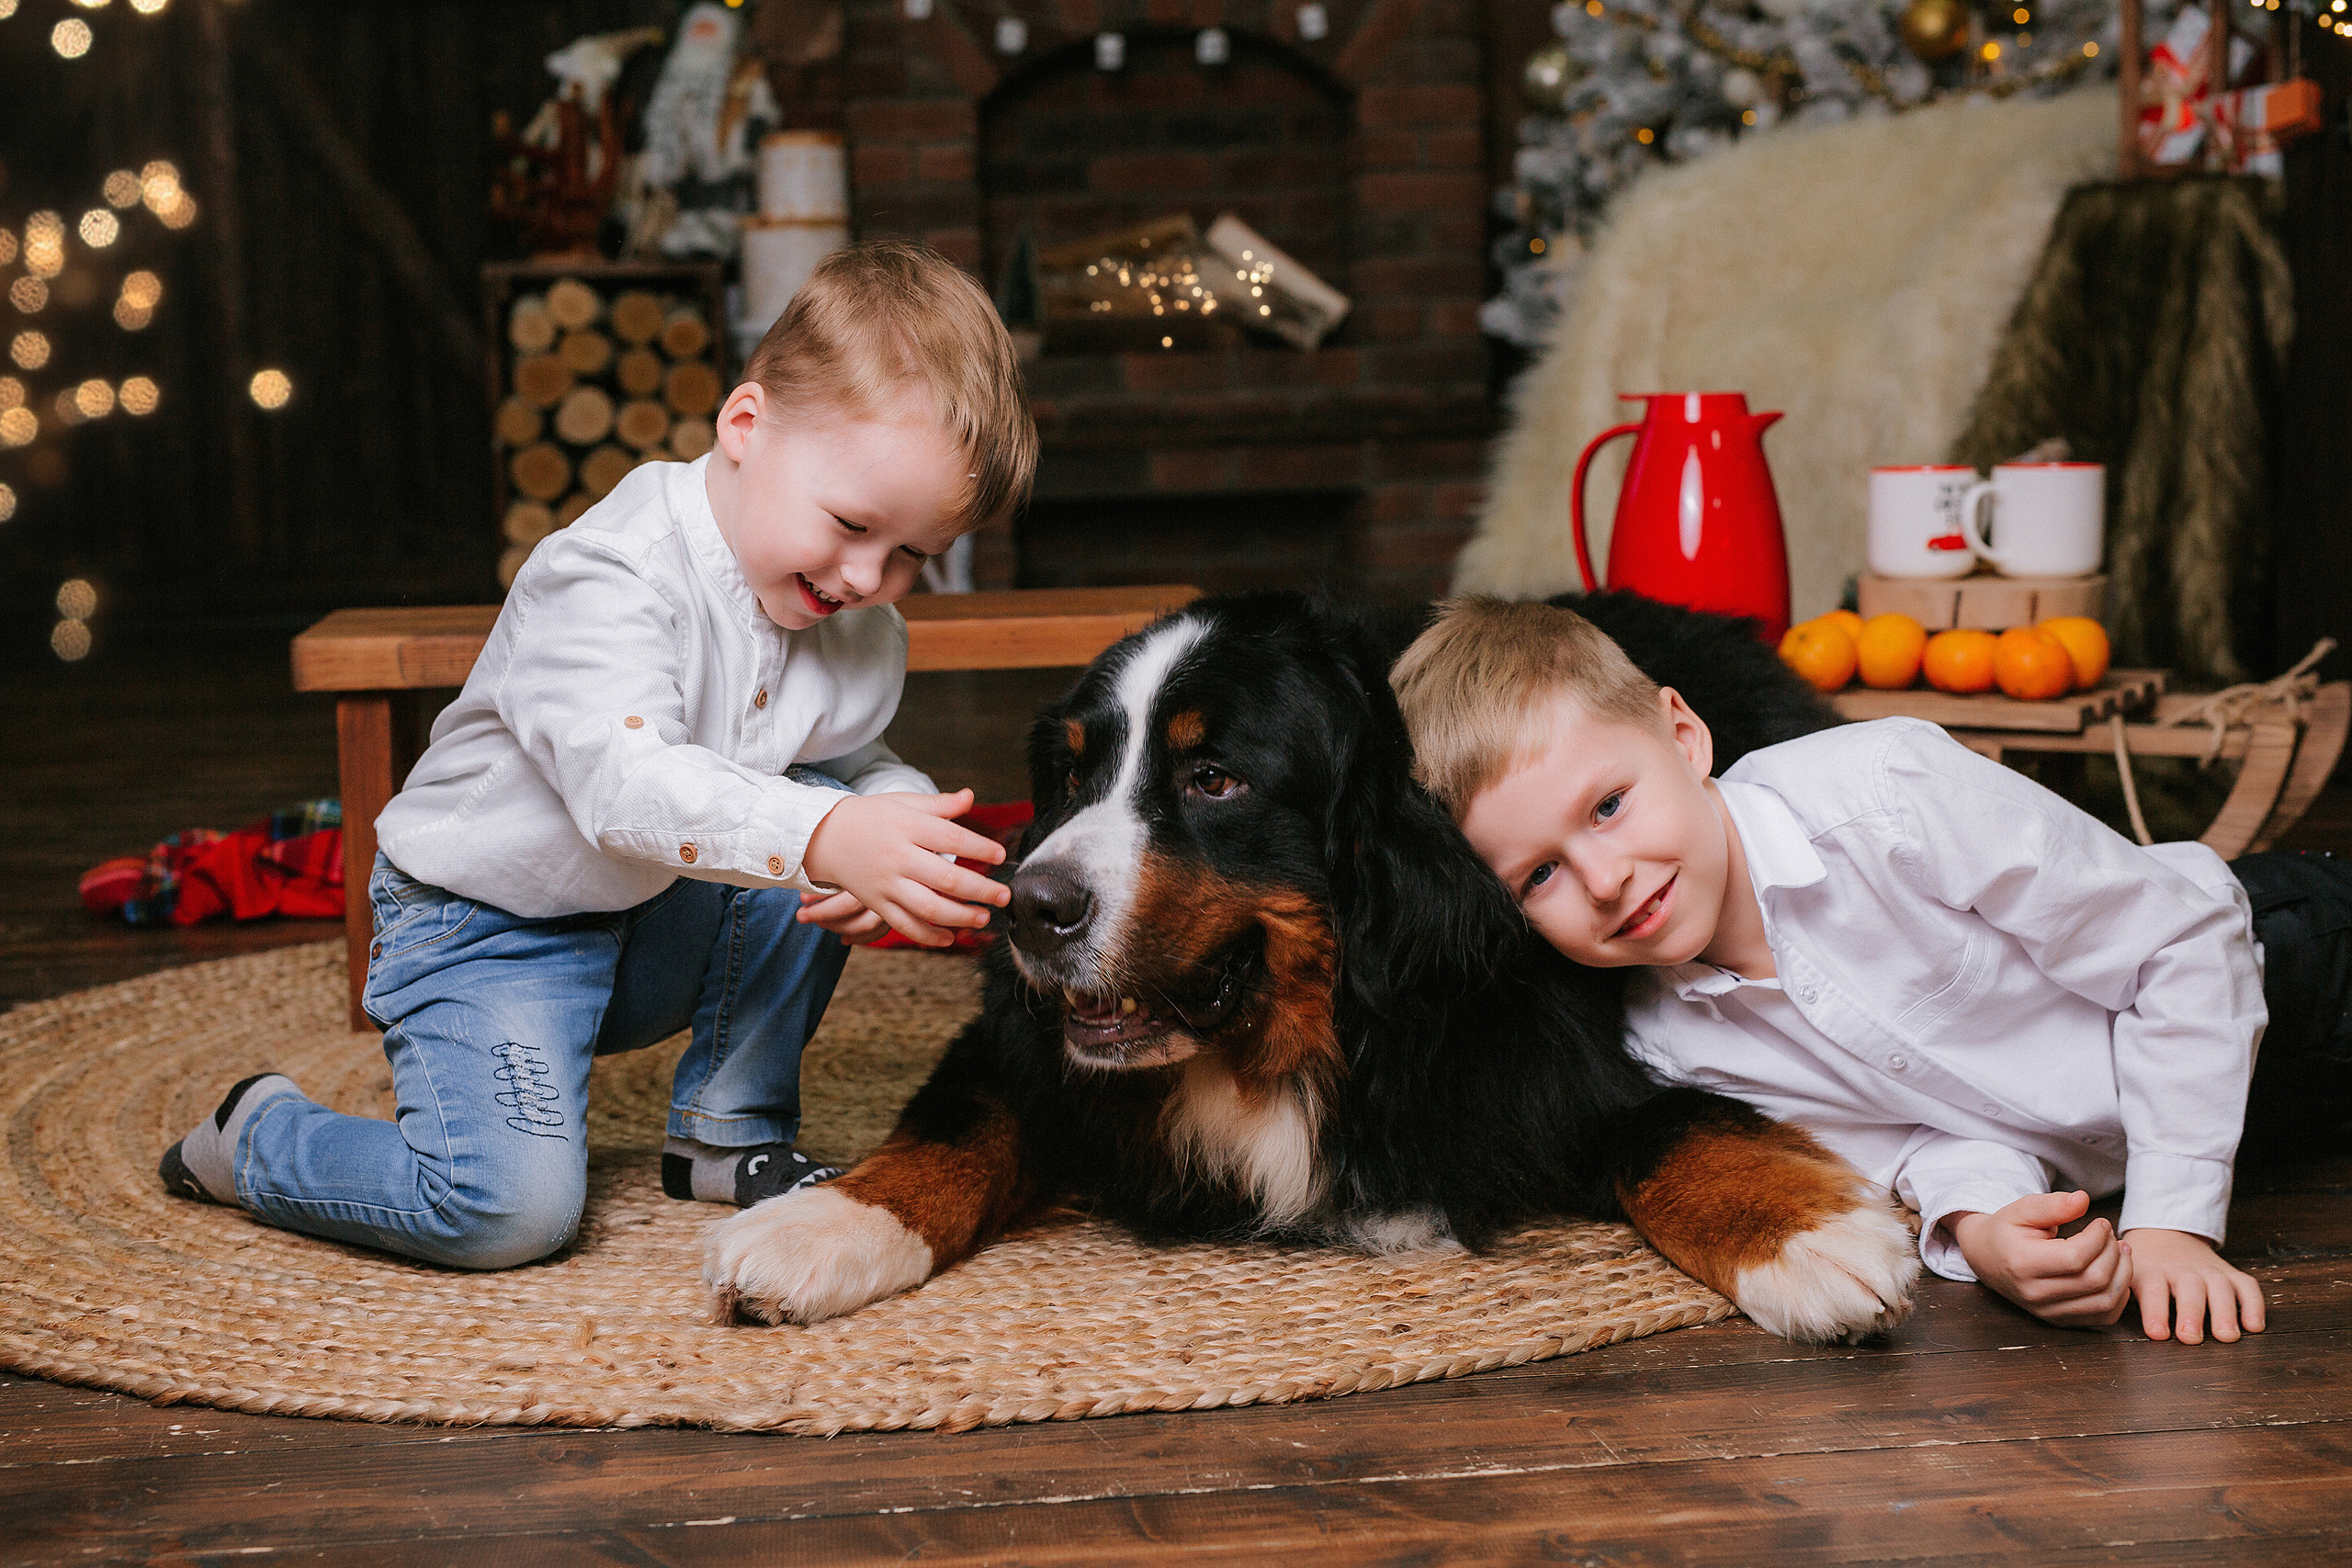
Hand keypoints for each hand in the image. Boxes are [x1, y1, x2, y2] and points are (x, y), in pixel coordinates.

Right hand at [800, 788, 1010, 947]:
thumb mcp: (903, 803)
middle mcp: (898, 857)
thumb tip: (970, 797)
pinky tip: (950, 937)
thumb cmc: (870, 817)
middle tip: (1004, 896)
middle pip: (945, 878)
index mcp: (907, 827)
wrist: (823, 837)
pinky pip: (904, 924)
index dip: (979, 847)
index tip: (1000, 855)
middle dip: (980, 890)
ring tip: (984, 918)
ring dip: (960, 917)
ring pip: (927, 907)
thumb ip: (939, 804)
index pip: (951, 838)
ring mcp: (886, 884)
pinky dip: (928, 935)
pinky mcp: (876, 903)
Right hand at [1949, 1190, 2132, 1326]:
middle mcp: (2035, 1294)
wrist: (1987, 1258)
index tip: (2101, 1222)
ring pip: (2104, 1302)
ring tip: (2119, 1251)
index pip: (2075, 1257)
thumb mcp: (2022, 1209)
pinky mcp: (2060, 1320)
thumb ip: (2052, 1204)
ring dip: (2122, 1274)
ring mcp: (2048, 1312)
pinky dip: (2119, 1295)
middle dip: (2112, 1253)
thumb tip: (2083, 1199)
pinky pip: (2104, 1316)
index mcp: (2022, 1263)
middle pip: (2094, 1280)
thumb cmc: (2007, 1230)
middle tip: (2110, 1235)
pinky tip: (2115, 1273)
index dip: (2098, 1237)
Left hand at [2118, 1227, 2265, 1343]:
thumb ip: (2116, 1293)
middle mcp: (2180, 1270)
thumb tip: (2099, 1315)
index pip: (2152, 1289)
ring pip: (2219, 1287)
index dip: (2155, 1311)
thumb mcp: (2123, 1275)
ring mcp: (2208, 1271)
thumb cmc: (2140, 1268)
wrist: (2163, 1235)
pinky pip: (2246, 1286)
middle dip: (2190, 1313)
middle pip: (2189, 1288)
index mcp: (2150, 1271)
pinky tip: (2254, 1326)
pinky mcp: (2230, 1274)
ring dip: (2225, 1312)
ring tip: (2227, 1336)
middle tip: (2191, 1337)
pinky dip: (2254, 1304)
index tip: (2157, 1334)